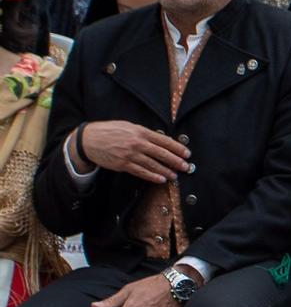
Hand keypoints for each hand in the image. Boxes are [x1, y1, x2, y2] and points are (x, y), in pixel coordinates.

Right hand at [75, 122, 190, 183]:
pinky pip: (141, 172)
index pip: (164, 140)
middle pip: (161, 153)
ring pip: (152, 165)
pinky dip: (152, 176)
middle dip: (176, 161)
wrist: (88, 140)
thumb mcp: (128, 126)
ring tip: (175, 175)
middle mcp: (137, 143)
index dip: (177, 148)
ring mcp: (130, 155)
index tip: (186, 154)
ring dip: (166, 171)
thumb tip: (160, 139)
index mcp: (140, 132)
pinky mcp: (123, 165)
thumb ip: (144, 133)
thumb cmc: (110, 131)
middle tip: (186, 167)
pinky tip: (161, 179)